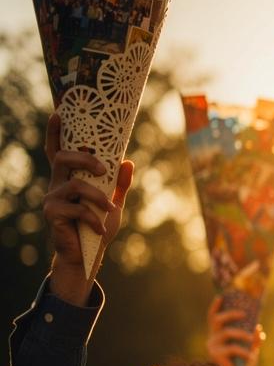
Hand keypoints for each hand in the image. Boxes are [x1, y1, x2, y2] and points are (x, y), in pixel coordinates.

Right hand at [44, 114, 133, 304]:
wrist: (88, 253)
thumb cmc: (97, 226)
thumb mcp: (113, 202)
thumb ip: (119, 182)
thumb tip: (129, 160)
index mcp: (69, 177)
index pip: (59, 150)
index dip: (56, 131)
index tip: (59, 112)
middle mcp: (57, 183)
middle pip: (63, 158)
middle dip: (85, 159)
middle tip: (104, 169)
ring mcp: (52, 198)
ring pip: (75, 185)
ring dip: (98, 197)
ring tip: (110, 209)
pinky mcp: (52, 214)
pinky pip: (76, 209)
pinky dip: (93, 218)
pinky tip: (101, 229)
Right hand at [205, 296, 263, 365]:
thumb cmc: (242, 364)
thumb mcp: (251, 348)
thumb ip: (255, 339)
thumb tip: (259, 329)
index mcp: (219, 334)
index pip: (213, 317)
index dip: (215, 306)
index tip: (222, 296)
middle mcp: (213, 338)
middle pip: (216, 320)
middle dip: (230, 314)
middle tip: (243, 314)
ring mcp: (213, 346)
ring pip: (227, 332)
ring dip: (242, 334)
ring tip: (251, 339)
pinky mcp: (216, 355)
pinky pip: (233, 348)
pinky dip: (244, 351)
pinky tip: (251, 356)